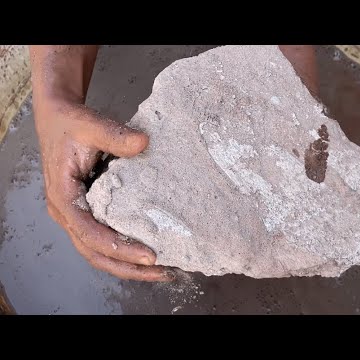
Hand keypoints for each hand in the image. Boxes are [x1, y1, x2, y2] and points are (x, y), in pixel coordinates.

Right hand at [34, 99, 173, 281]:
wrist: (58, 117)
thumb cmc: (70, 122)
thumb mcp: (90, 125)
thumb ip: (115, 135)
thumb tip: (144, 143)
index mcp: (63, 197)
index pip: (90, 233)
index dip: (119, 248)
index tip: (149, 255)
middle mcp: (67, 213)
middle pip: (95, 253)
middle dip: (127, 267)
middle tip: (161, 271)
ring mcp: (76, 215)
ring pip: (98, 251)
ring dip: (127, 264)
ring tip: (159, 270)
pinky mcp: (87, 211)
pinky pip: (103, 238)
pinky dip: (124, 249)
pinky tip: (147, 250)